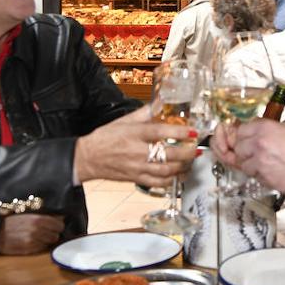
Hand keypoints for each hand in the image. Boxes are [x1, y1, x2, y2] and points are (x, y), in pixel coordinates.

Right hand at [0, 213, 65, 254]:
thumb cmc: (12, 222)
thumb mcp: (29, 215)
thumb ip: (45, 217)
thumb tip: (61, 218)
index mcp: (38, 219)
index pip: (59, 225)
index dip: (58, 226)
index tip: (56, 226)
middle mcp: (37, 230)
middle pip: (56, 235)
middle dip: (52, 234)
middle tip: (45, 232)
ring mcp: (33, 241)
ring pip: (49, 243)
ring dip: (45, 241)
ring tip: (36, 237)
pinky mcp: (29, 250)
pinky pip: (41, 249)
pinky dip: (39, 246)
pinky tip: (31, 242)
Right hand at [74, 105, 195, 185]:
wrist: (88, 158)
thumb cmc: (105, 138)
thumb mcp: (124, 121)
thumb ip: (145, 113)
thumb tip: (161, 102)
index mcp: (134, 134)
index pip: (160, 132)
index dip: (179, 132)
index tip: (192, 131)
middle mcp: (137, 151)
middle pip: (168, 154)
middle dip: (187, 152)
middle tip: (197, 148)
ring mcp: (137, 167)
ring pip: (166, 170)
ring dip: (183, 166)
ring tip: (191, 160)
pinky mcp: (136, 179)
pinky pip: (158, 183)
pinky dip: (172, 180)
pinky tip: (180, 174)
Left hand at [231, 118, 284, 195]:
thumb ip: (271, 128)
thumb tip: (259, 131)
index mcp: (265, 129)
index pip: (240, 131)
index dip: (244, 136)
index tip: (247, 140)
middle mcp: (259, 145)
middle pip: (238, 148)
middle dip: (245, 151)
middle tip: (256, 153)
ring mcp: (261, 164)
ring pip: (244, 165)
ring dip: (251, 165)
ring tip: (267, 164)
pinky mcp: (266, 180)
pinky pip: (255, 177)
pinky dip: (261, 176)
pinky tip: (274, 172)